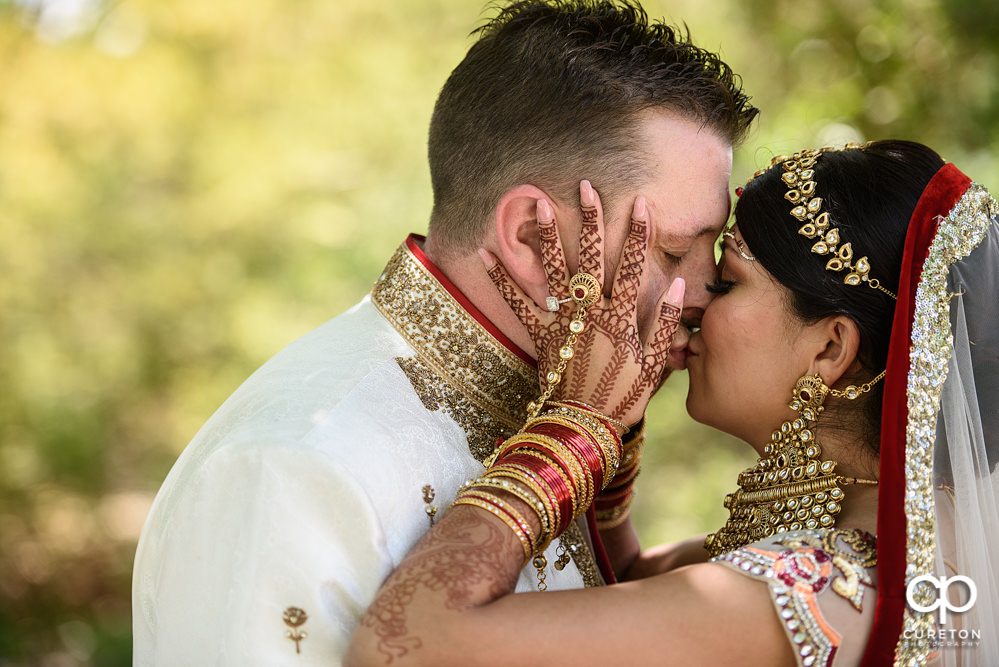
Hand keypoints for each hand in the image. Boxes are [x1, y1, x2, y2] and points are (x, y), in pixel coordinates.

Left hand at [481, 181, 683, 426]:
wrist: (588, 426)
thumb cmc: (624, 397)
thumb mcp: (655, 363)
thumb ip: (664, 322)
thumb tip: (677, 285)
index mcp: (622, 317)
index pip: (632, 266)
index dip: (637, 232)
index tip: (639, 202)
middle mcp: (592, 313)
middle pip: (592, 258)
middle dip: (590, 220)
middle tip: (584, 186)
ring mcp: (564, 322)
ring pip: (556, 272)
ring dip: (548, 237)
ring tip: (540, 205)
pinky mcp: (541, 335)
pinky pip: (518, 304)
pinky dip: (501, 280)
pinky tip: (486, 254)